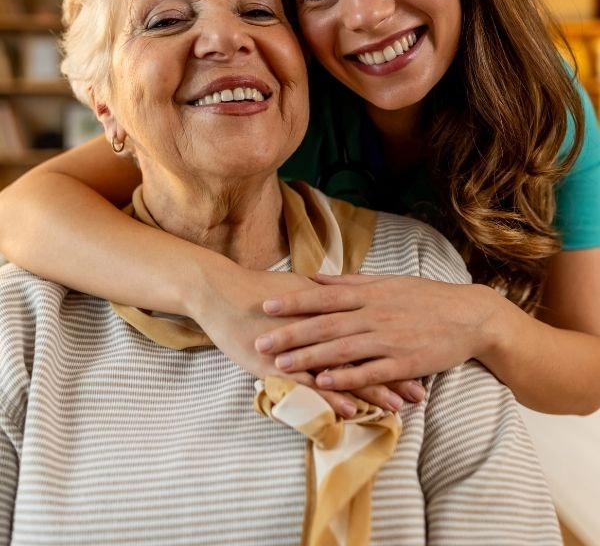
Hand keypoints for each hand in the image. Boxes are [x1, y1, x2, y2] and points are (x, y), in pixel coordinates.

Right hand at [188, 265, 403, 415]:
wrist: (220, 291)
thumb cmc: (258, 290)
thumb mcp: (298, 289)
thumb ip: (325, 296)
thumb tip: (347, 295)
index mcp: (326, 307)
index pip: (369, 329)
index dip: (395, 344)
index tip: (420, 357)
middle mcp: (319, 326)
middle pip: (364, 352)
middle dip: (393, 372)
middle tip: (420, 391)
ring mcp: (299, 347)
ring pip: (343, 371)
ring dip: (372, 390)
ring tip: (399, 407)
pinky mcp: (278, 364)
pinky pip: (311, 384)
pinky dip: (333, 397)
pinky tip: (353, 411)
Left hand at [254, 273, 494, 395]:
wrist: (471, 316)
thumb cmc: (426, 298)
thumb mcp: (388, 282)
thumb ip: (350, 283)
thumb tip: (316, 277)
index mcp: (371, 293)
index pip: (324, 296)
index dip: (294, 302)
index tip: (266, 306)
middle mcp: (376, 314)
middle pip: (326, 324)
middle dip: (291, 333)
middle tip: (261, 342)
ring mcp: (390, 339)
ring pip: (343, 348)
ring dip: (310, 358)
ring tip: (282, 365)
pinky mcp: (405, 363)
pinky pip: (372, 371)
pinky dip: (348, 377)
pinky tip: (325, 382)